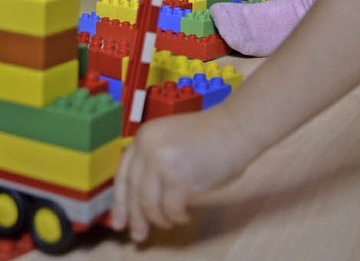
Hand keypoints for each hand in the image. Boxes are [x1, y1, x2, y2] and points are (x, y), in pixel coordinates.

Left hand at [111, 109, 249, 242]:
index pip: (123, 175)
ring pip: (150, 205)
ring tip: (173, 220)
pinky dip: (178, 217)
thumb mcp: (172, 142)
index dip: (120, 202)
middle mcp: (148, 146)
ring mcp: (162, 161)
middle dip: (136, 218)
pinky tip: (186, 215)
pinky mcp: (178, 177)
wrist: (236, 127)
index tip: (119, 221)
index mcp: (145, 135)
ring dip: (161, 219)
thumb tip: (139, 200)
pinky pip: (171, 210)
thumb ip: (154, 162)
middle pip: (133, 192)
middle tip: (139, 235)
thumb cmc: (212, 136)